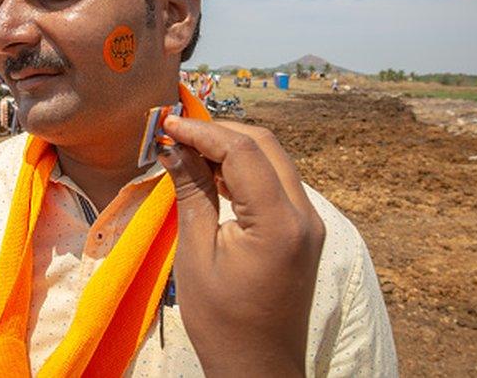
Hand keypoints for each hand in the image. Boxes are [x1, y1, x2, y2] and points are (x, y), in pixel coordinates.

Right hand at [157, 117, 324, 376]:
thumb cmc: (221, 322)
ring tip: (188, 147)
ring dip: (233, 147)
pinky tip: (212, 172)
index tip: (167, 123)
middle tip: (176, 131)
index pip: (243, 152)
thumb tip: (172, 146)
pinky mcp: (303, 231)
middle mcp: (305, 216)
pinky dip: (245, 169)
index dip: (203, 131)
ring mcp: (309, 223)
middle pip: (265, 146)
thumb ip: (191, 193)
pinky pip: (277, 183)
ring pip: (273, 160)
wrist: (258, 368)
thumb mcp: (196, 256)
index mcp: (279, 223)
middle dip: (220, 131)